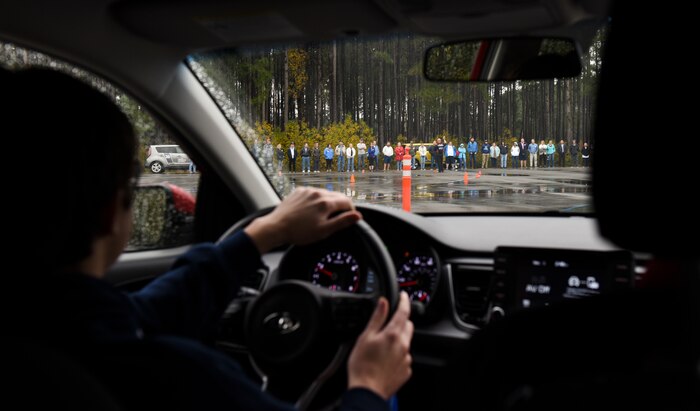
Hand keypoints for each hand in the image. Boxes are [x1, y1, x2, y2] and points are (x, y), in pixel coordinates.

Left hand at [244, 187, 360, 253]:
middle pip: (337, 196)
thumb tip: (358, 216)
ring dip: (329, 202)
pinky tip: (311, 210)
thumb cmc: (299, 232)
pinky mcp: (299, 191)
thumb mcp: (324, 231)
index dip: (351, 211)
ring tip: (323, 215)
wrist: (276, 227)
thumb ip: (342, 222)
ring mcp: (307, 191)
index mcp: (326, 203)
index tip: (349, 218)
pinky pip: (313, 193)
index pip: (347, 202)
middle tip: (338, 218)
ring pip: (325, 193)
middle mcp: (318, 193)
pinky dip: (316, 199)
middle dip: (341, 206)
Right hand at [347, 292, 413, 399]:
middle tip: (388, 322)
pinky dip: (397, 354)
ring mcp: (406, 358)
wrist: (367, 391)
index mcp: (393, 334)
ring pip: (406, 342)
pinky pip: (404, 357)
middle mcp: (403, 345)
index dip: (404, 301)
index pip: (403, 312)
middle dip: (401, 320)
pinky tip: (384, 359)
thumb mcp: (366, 337)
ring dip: (398, 339)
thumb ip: (377, 318)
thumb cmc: (362, 365)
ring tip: (381, 346)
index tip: (404, 296)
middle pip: (408, 326)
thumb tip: (383, 302)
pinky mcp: (406, 370)